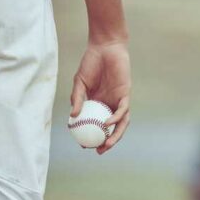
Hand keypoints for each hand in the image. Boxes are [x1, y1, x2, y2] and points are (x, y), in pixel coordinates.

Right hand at [70, 40, 130, 154]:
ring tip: (106, 145)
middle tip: (98, 151)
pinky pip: (123, 110)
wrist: (105, 48)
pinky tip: (107, 124)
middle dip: (107, 142)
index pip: (97, 125)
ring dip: (115, 135)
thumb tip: (73, 117)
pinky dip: (115, 118)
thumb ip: (77, 99)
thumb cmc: (91, 63)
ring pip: (121, 123)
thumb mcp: (79, 83)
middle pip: (112, 128)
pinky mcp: (126, 93)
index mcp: (98, 103)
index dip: (93, 136)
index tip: (84, 145)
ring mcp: (119, 99)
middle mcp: (110, 104)